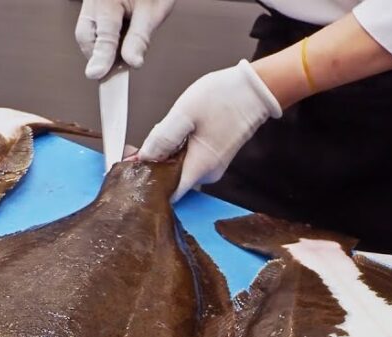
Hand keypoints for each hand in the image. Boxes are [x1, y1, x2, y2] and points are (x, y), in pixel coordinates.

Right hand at [75, 0, 176, 79]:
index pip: (103, 34)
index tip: (97, 75)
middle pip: (86, 36)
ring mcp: (90, 3)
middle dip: (101, 55)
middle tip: (119, 69)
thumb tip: (132, 63)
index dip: (101, 57)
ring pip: (86, 35)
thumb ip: (140, 38)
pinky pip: (91, 29)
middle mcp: (93, 0)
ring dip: (102, 50)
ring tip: (123, 51)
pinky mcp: (91, 7)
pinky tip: (118, 43)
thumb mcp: (153, 11)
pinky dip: (103, 41)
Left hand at [138, 61, 281, 200]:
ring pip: (180, 168)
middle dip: (155, 164)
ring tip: (167, 130)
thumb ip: (162, 138)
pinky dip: (180, 149)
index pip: (168, 193)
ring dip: (168, 154)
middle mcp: (209, 173)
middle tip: (145, 142)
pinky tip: (179, 131)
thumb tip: (145, 156)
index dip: (149, 182)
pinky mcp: (216, 157)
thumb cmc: (225, 97)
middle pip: (172, 180)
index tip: (135, 168)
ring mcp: (214, 166)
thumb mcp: (184, 113)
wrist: (256, 89)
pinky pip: (190, 159)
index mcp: (200, 167)